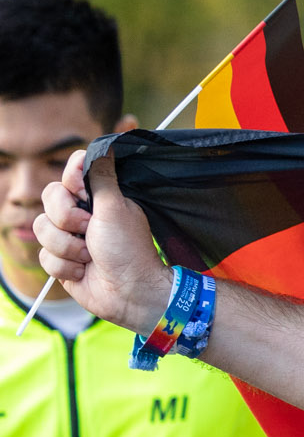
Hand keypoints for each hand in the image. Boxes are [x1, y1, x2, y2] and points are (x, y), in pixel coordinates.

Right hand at [35, 150, 170, 333]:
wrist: (129, 292)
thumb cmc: (128, 249)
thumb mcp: (116, 207)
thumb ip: (103, 177)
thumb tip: (106, 144)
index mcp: (98, 197)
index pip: (69, 173)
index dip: (71, 182)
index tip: (83, 193)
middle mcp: (82, 214)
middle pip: (48, 198)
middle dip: (67, 219)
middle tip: (90, 230)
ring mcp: (69, 237)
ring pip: (41, 228)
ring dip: (67, 246)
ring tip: (90, 256)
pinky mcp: (61, 260)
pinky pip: (43, 256)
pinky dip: (64, 266)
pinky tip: (84, 271)